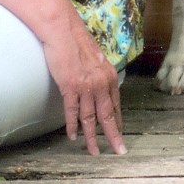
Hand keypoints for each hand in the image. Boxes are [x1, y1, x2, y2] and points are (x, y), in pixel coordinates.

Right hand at [39, 11, 124, 155]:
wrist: (64, 31)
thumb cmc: (78, 44)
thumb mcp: (96, 60)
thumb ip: (100, 75)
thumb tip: (100, 88)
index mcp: (110, 76)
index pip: (116, 104)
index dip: (118, 121)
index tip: (120, 134)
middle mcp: (101, 82)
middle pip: (108, 115)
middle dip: (114, 135)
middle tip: (119, 150)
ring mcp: (86, 86)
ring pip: (91, 118)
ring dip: (92, 137)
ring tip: (94, 151)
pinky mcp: (70, 87)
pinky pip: (73, 112)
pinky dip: (72, 126)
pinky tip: (73, 137)